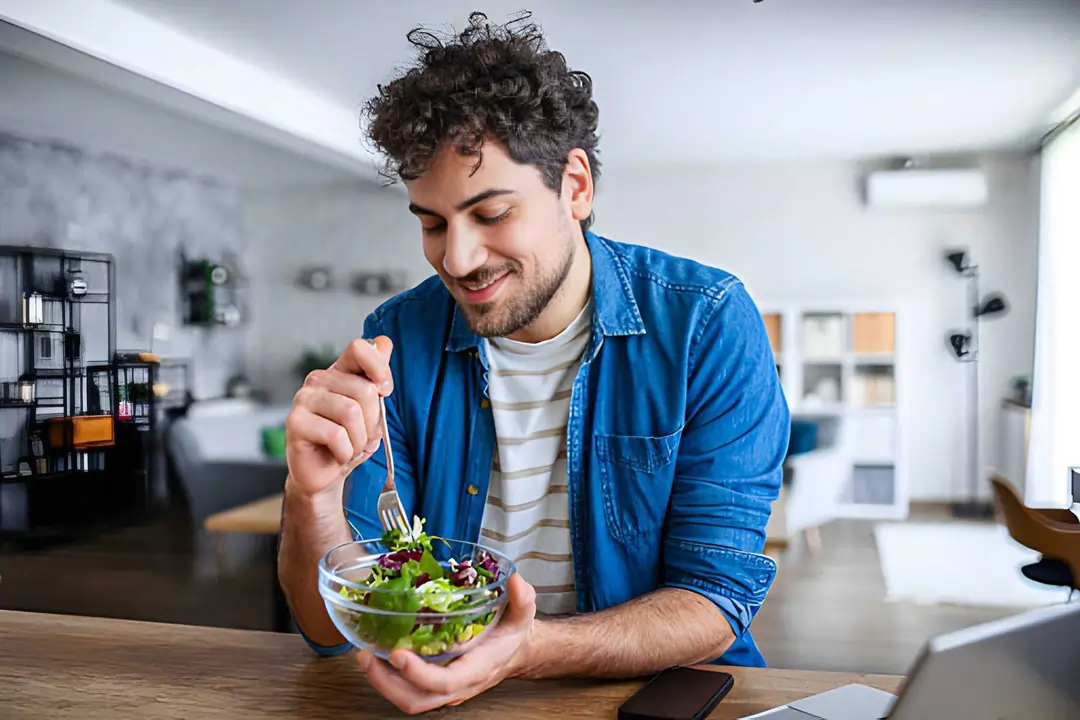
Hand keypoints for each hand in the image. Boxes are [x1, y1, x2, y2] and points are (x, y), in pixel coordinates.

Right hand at [284, 336, 393, 498]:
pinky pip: (336, 434)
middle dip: (373, 421)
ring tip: (350, 446)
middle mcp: (319, 380)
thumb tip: (384, 342)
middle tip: (361, 436)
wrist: (326, 473)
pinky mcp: (295, 422)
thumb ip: (377, 376)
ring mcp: (304, 399)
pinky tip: (337, 454)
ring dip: (359, 439)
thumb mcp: (373, 410)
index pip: (360, 348)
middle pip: (364, 390)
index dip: (380, 368)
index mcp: (339, 372)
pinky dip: (345, 451)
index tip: (386, 391)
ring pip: (351, 412)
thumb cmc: (349, 440)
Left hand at [357, 573, 537, 714]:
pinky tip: (374, 655)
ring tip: (362, 656)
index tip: (398, 654)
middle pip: (417, 699)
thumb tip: (514, 582)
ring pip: (408, 699)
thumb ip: (522, 599)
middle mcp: (458, 685)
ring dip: (381, 682)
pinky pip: (407, 690)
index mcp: (477, 668)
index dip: (419, 673)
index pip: (446, 682)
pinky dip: (387, 678)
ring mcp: (444, 688)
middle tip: (365, 656)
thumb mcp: (523, 613)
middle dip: (387, 683)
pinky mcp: (434, 683)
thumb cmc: (512, 634)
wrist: (514, 652)